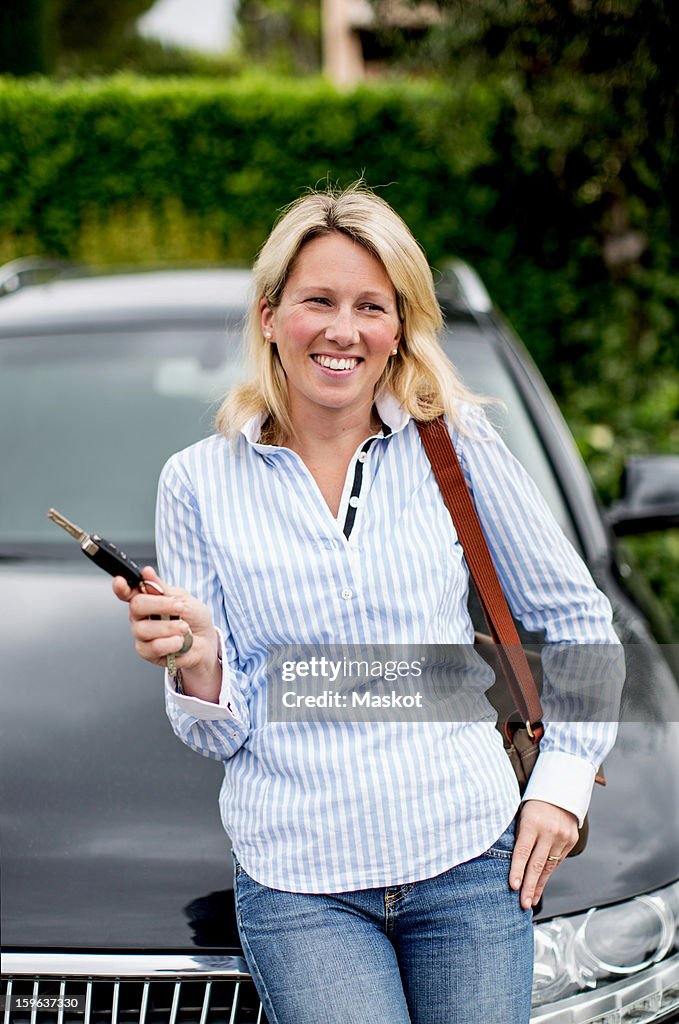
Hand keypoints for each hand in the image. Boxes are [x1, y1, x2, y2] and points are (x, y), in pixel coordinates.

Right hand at [112, 566, 219, 699]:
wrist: (206, 641)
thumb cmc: (193, 618)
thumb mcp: (183, 598)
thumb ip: (163, 588)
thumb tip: (147, 572)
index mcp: (146, 599)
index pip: (127, 592)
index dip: (121, 587)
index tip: (120, 581)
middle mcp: (139, 616)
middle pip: (136, 606)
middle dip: (161, 605)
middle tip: (180, 608)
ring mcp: (141, 635)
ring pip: (144, 629)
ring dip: (170, 627)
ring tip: (184, 628)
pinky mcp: (147, 652)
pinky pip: (154, 647)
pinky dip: (172, 643)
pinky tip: (179, 641)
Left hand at [510, 800, 579, 909]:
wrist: (562, 789)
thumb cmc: (534, 802)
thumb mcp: (521, 813)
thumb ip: (518, 835)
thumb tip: (509, 860)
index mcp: (532, 823)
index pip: (523, 851)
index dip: (517, 870)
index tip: (513, 886)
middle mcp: (549, 831)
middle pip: (536, 864)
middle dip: (529, 886)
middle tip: (523, 904)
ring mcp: (562, 837)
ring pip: (548, 866)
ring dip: (539, 885)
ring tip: (531, 900)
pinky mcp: (571, 841)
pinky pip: (557, 861)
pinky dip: (548, 873)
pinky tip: (540, 884)